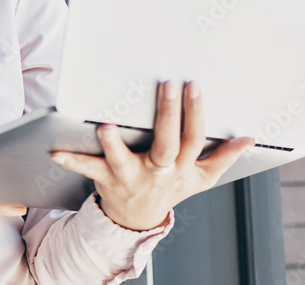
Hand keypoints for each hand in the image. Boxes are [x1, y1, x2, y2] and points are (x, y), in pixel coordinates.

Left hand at [50, 80, 253, 230]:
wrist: (137, 220)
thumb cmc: (169, 188)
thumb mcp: (200, 178)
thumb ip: (222, 158)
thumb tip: (248, 138)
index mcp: (181, 168)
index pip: (193, 139)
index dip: (195, 114)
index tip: (193, 85)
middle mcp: (157, 172)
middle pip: (166, 145)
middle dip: (168, 116)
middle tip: (167, 86)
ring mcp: (130, 176)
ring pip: (123, 161)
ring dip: (113, 145)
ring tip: (106, 126)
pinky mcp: (105, 179)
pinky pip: (87, 169)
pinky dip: (71, 160)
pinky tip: (56, 151)